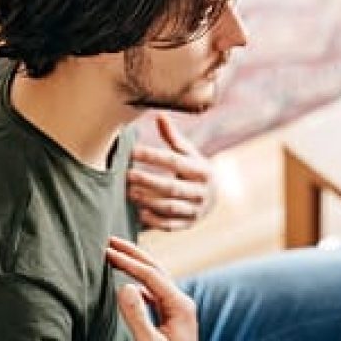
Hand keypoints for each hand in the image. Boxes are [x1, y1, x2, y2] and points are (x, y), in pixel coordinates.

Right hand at [106, 236, 199, 340]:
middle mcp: (183, 303)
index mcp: (181, 306)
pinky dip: (139, 282)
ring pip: (155, 280)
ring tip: (115, 253)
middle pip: (156, 270)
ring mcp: (179, 309)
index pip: (151, 276)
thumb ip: (136, 316)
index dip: (128, 262)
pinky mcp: (173, 316)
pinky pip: (154, 292)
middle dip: (133, 254)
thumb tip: (124, 286)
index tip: (107, 251)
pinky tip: (127, 281)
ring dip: (136, 266)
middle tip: (109, 240)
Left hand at [128, 113, 215, 230]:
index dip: (153, 156)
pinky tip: (140, 212)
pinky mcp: (189, 224)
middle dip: (148, 180)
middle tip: (127, 175)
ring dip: (148, 200)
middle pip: (172, 186)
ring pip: (170, 206)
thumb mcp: (189, 154)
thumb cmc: (195, 171)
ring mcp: (196, 210)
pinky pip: (171, 225)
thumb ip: (173, 138)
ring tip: (130, 192)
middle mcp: (202, 191)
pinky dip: (155, 220)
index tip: (133, 150)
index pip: (175, 162)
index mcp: (203, 171)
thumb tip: (159, 115)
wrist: (213, 198)